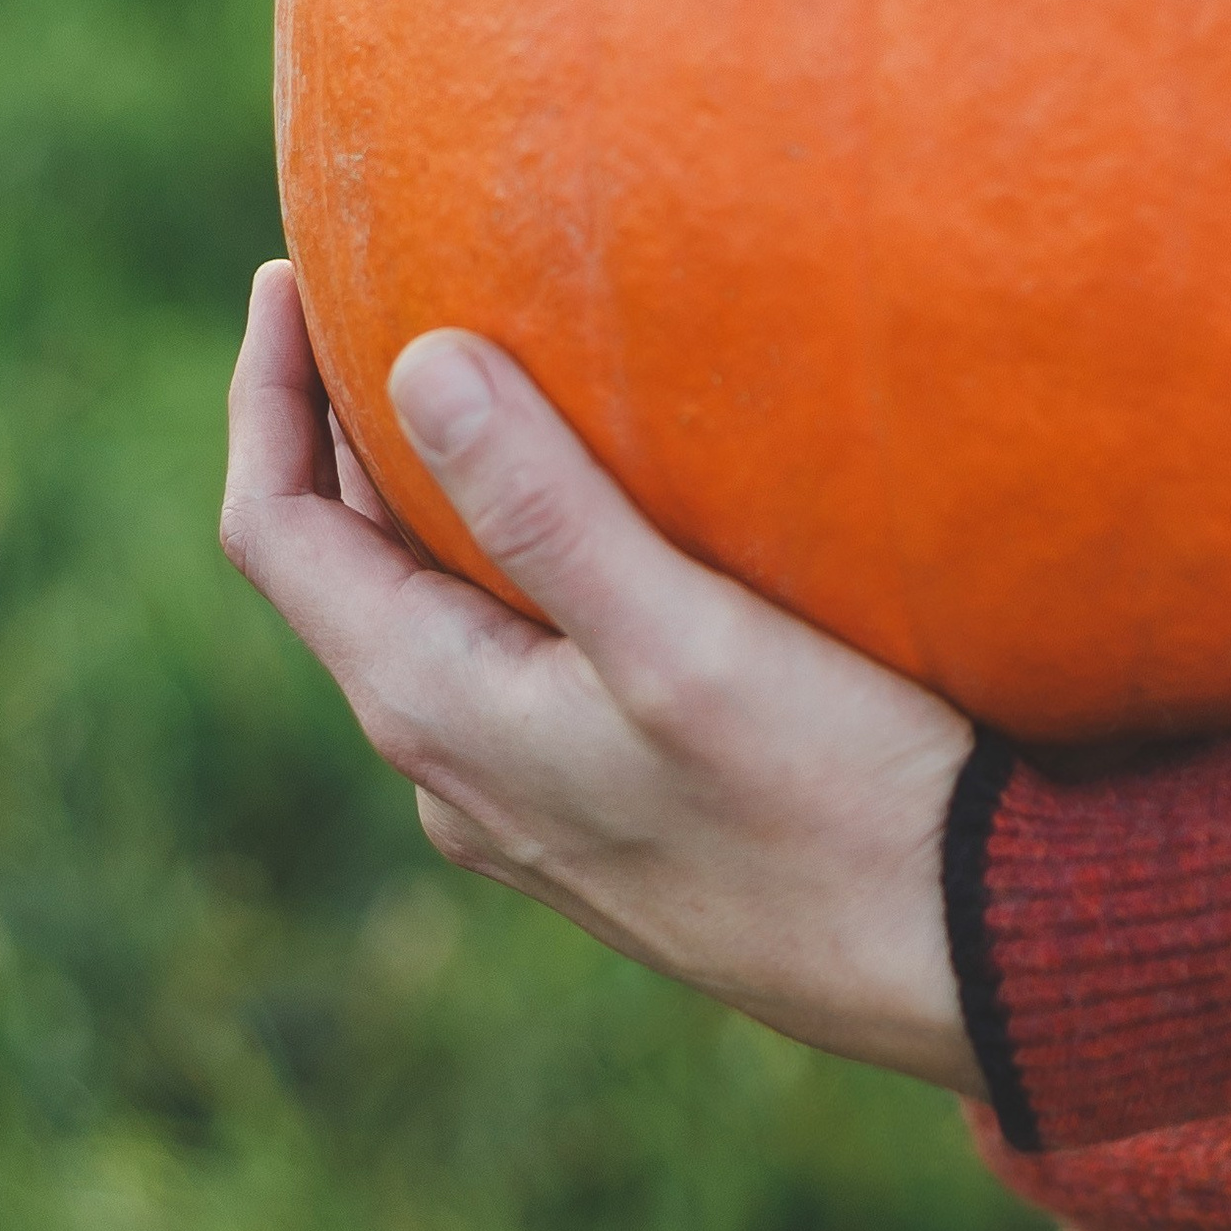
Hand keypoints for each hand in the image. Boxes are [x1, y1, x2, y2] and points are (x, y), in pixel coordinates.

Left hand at [220, 260, 980, 1090]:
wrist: (963, 960)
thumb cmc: (833, 799)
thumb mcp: (682, 636)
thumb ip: (542, 506)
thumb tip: (413, 361)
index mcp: (438, 710)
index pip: (277, 530)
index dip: (267, 395)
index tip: (285, 271)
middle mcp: (455, 766)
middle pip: (344, 569)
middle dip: (344, 430)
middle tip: (380, 287)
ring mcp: (529, 799)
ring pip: (432, 615)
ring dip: (430, 496)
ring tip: (482, 373)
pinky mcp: (608, 811)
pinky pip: (511, 659)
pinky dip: (508, 560)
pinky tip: (595, 519)